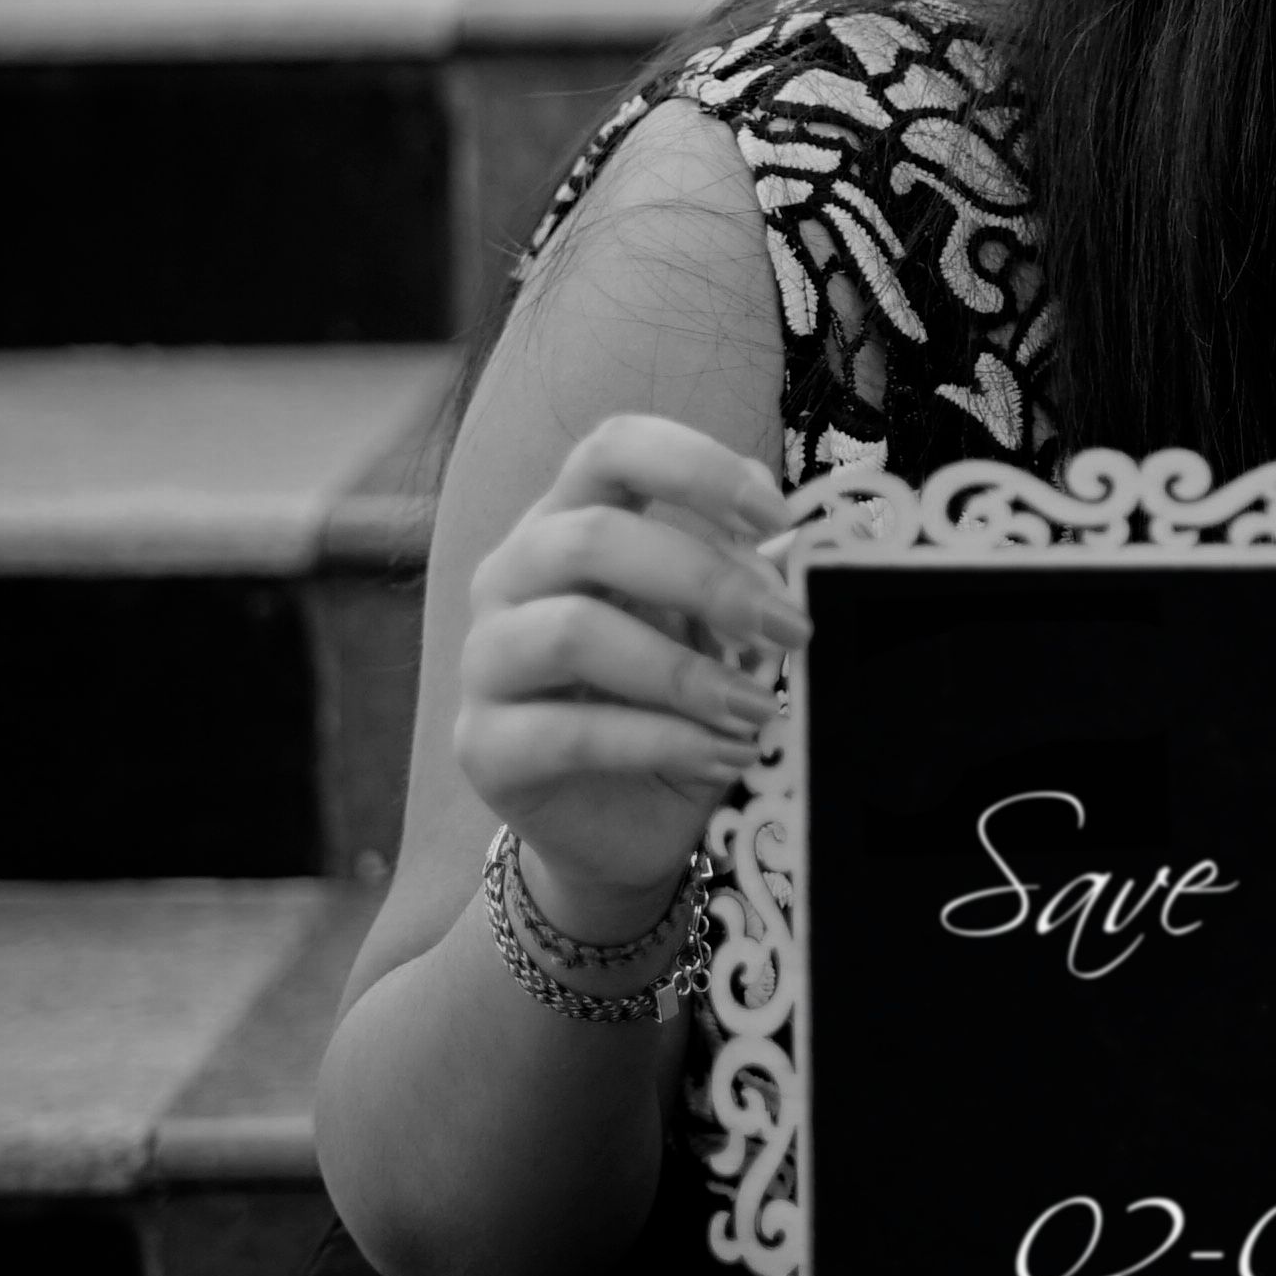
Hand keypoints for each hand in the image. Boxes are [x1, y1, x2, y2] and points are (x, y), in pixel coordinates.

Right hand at [452, 411, 805, 932]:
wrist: (621, 825)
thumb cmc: (672, 708)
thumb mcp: (717, 635)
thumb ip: (740, 579)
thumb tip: (782, 552)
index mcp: (570, 524)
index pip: (613, 450)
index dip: (697, 470)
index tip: (779, 519)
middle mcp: (512, 577)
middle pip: (594, 536)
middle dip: (709, 581)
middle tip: (791, 629)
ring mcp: (486, 660)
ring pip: (574, 630)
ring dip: (686, 672)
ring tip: (758, 710)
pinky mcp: (483, 746)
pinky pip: (570, 733)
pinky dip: (664, 743)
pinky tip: (724, 757)